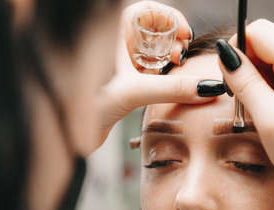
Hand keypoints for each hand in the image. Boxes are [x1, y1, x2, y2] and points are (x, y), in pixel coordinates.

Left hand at [94, 1, 212, 149]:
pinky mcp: (121, 80)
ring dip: (167, 58)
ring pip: (151, 50)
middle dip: (172, 40)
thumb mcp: (134, 92)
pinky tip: (162, 83)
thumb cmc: (84, 103)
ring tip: (174, 68)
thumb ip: (173, 89)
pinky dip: (159, 73)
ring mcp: (118, 61)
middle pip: (153, 29)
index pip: (148, 10)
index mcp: (112, 31)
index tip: (185, 35)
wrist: (67, 132)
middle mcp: (115, 42)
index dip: (171, 18)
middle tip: (180, 56)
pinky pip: (146, 68)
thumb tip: (207, 88)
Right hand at [217, 19, 273, 209]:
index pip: (259, 31)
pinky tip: (267, 111)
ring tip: (256, 110)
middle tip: (241, 99)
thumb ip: (246, 82)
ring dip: (254, 77)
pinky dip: (266, 87)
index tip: (230, 81)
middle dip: (245, 63)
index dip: (236, 51)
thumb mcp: (270, 120)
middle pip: (265, 40)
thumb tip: (225, 54)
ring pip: (270, 56)